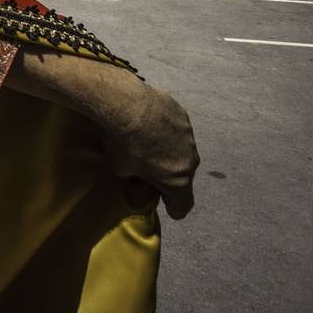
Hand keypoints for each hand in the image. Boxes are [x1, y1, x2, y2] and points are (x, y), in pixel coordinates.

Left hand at [102, 86, 198, 218]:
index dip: (173, 208)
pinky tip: (149, 122)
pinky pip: (177, 130)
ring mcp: (190, 137)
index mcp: (178, 181)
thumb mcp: (121, 170)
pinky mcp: (184, 117)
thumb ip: (134, 181)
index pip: (183, 206)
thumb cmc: (124, 143)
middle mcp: (191, 161)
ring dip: (169, 152)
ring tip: (147, 142)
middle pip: (183, 176)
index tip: (166, 206)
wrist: (129, 105)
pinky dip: (166, 130)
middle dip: (169, 176)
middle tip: (150, 170)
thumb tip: (135, 182)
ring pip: (181, 151)